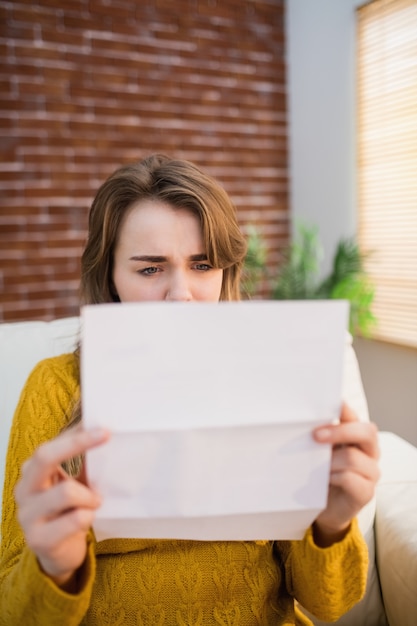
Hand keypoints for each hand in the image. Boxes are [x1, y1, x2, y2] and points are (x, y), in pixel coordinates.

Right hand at [15, 427, 108, 588]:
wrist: (59, 553)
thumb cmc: (69, 511)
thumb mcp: (75, 481)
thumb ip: (83, 460)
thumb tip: (100, 430)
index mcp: (32, 472)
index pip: (50, 446)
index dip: (76, 435)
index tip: (103, 427)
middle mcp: (24, 490)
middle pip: (44, 458)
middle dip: (77, 444)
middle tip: (106, 437)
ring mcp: (28, 515)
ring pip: (66, 491)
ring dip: (90, 495)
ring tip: (95, 501)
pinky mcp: (38, 539)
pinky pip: (75, 519)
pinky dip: (89, 516)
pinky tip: (88, 519)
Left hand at [312, 403, 379, 546]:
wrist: (325, 509)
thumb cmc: (321, 475)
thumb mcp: (317, 452)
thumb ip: (317, 437)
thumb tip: (298, 422)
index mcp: (356, 436)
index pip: (353, 416)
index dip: (343, 408)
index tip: (325, 404)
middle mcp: (368, 451)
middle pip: (366, 431)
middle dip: (340, 431)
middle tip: (315, 436)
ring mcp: (371, 472)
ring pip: (353, 457)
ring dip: (329, 461)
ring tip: (315, 468)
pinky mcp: (367, 492)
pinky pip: (350, 479)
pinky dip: (333, 477)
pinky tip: (324, 481)